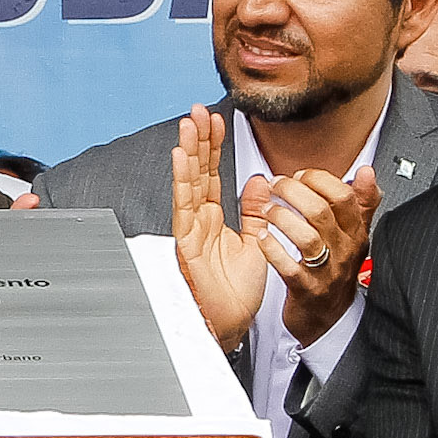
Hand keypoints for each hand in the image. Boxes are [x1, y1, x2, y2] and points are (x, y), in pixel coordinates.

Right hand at [169, 106, 266, 350]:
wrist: (229, 326)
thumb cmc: (236, 294)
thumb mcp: (255, 242)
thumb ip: (254, 211)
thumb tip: (257, 180)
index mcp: (214, 220)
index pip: (213, 175)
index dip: (214, 148)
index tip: (216, 121)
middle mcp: (199, 222)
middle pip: (197, 173)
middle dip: (198, 141)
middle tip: (198, 111)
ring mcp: (190, 230)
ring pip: (188, 183)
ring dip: (188, 151)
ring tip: (189, 123)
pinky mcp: (186, 243)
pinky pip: (183, 206)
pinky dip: (182, 180)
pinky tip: (180, 158)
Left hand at [246, 163, 379, 344]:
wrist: (329, 321)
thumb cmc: (337, 274)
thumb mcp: (356, 237)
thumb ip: (362, 203)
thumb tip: (367, 172)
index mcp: (355, 233)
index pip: (344, 196)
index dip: (319, 179)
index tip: (300, 174)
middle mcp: (343, 250)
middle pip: (322, 211)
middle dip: (294, 191)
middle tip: (276, 185)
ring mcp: (327, 272)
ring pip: (307, 237)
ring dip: (282, 217)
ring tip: (267, 209)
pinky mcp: (307, 291)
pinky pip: (290, 268)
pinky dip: (273, 249)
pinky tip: (262, 238)